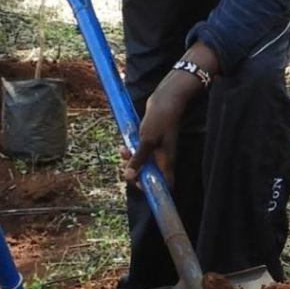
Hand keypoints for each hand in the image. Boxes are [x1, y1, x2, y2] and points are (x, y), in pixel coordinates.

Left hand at [129, 68, 197, 184]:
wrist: (165, 100)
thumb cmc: (160, 120)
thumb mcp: (147, 140)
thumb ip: (139, 159)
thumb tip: (129, 176)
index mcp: (166, 162)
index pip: (165, 185)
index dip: (152, 188)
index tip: (138, 182)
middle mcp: (163, 159)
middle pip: (150, 176)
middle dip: (135, 172)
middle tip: (125, 164)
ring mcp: (158, 151)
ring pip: (143, 164)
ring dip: (130, 161)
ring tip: (123, 150)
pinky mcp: (151, 142)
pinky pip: (140, 153)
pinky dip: (132, 151)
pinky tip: (124, 145)